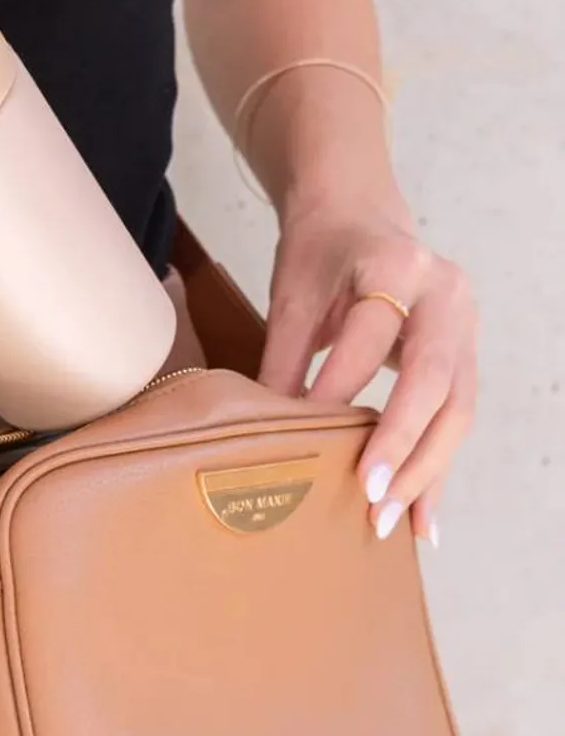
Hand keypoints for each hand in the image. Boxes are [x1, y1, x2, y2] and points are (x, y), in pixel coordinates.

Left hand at [258, 195, 477, 546]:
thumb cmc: (319, 252)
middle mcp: (445, 294)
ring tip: (397, 522)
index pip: (370, 337)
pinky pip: (458, 415)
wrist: (356, 212)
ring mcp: (466, 324)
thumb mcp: (293, 294)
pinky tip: (425, 514)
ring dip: (427, 470)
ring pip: (457, 408)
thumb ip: (283, 357)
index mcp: (395, 266)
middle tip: (370, 497)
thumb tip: (268, 432)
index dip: (340, 387)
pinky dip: (437, 465)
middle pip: (433, 381)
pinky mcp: (467, 352)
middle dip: (402, 444)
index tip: (312, 439)